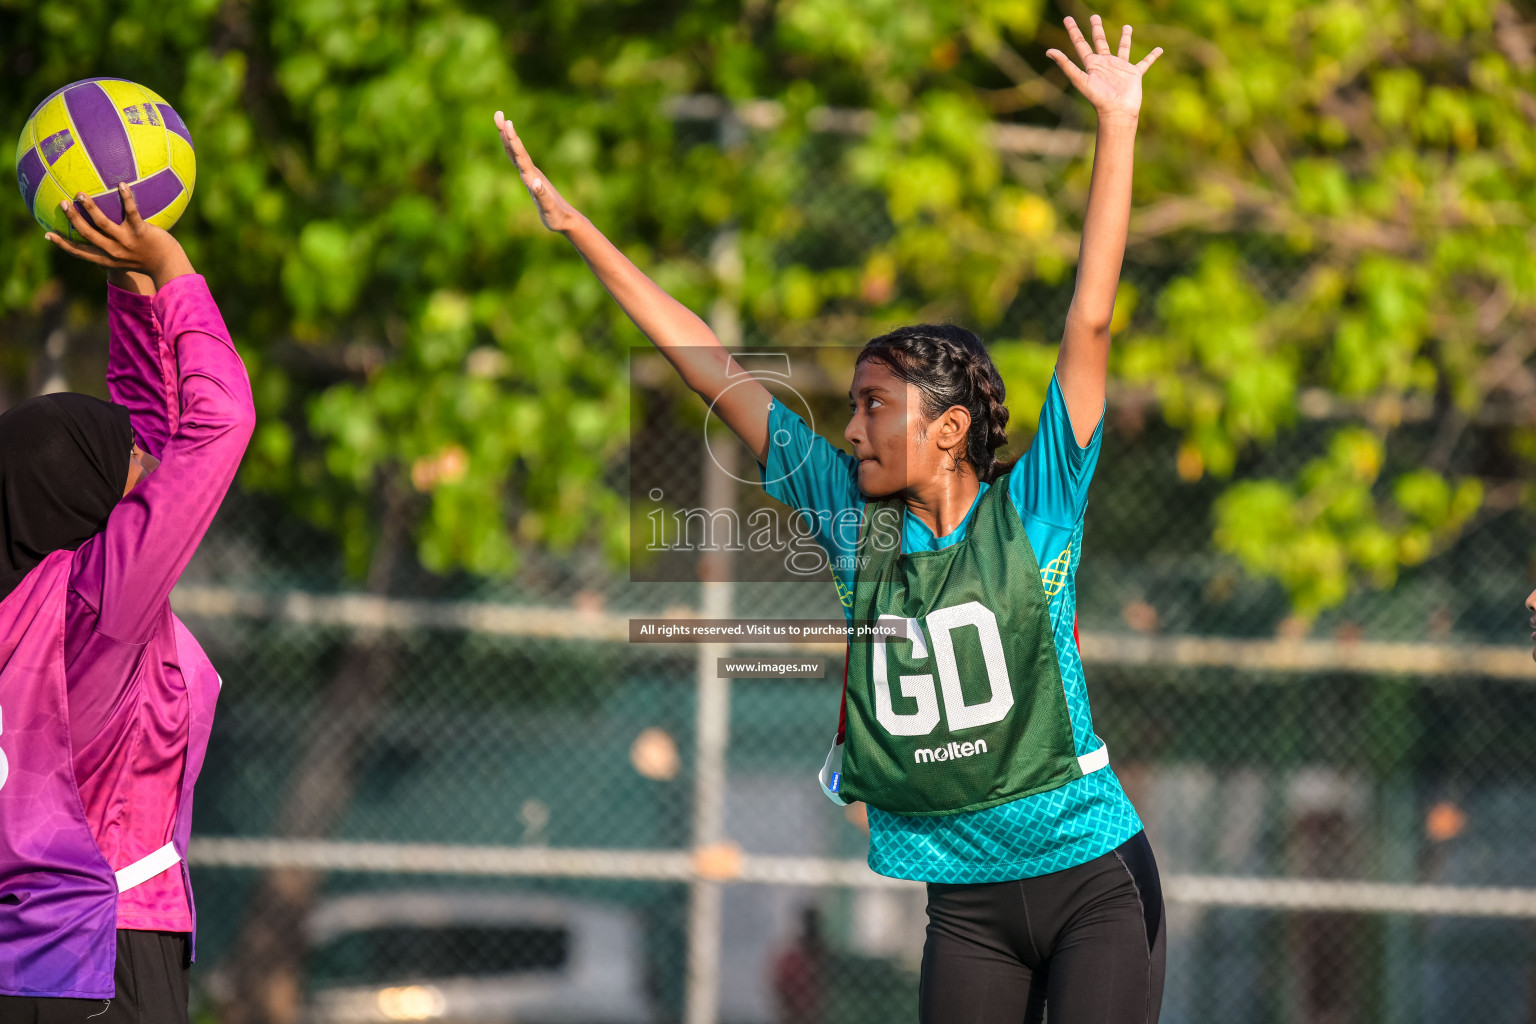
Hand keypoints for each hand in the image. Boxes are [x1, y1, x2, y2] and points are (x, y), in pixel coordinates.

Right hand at [46, 182, 193, 290]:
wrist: (171, 267)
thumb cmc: (150, 261)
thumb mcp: (127, 260)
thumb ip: (114, 250)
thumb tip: (106, 237)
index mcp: (107, 259)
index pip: (80, 252)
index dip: (63, 244)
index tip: (47, 234)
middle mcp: (113, 251)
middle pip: (86, 234)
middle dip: (72, 219)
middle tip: (62, 202)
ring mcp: (126, 242)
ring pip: (102, 223)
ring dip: (90, 208)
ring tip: (80, 194)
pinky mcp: (141, 232)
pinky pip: (131, 211)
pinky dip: (126, 197)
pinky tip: (121, 184)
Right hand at [494, 110, 584, 233]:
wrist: (567, 220)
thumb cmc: (558, 217)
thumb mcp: (549, 208)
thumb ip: (542, 196)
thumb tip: (534, 182)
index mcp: (534, 176)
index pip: (521, 155)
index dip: (513, 140)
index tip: (507, 123)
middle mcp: (532, 172)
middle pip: (517, 149)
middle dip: (506, 132)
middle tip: (498, 113)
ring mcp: (532, 175)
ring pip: (517, 153)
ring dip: (508, 138)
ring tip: (501, 123)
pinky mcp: (531, 180)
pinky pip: (518, 161)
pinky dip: (512, 151)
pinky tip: (509, 146)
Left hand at [1046, 14, 1161, 122]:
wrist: (1116, 112)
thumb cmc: (1098, 98)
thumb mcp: (1079, 79)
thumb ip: (1065, 65)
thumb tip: (1049, 51)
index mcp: (1091, 64)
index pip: (1080, 43)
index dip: (1073, 31)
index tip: (1068, 19)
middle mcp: (1105, 64)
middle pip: (1100, 42)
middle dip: (1096, 29)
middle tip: (1094, 16)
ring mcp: (1120, 68)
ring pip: (1122, 48)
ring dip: (1125, 38)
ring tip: (1127, 26)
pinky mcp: (1134, 73)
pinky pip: (1144, 62)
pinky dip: (1152, 56)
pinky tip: (1159, 50)